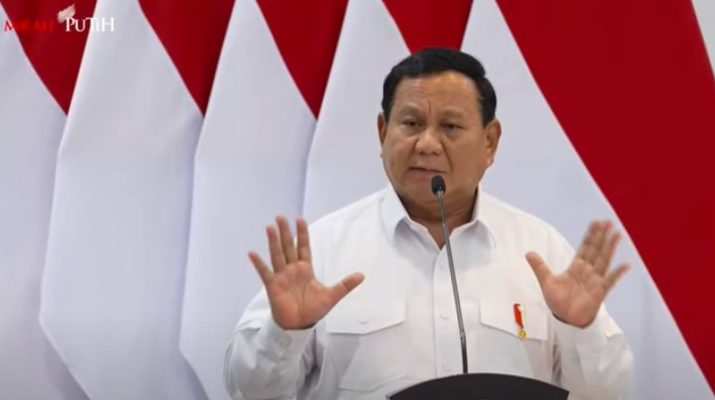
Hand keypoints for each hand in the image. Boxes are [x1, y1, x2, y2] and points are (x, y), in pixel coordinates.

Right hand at [249, 216, 364, 329]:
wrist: (299, 325)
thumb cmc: (313, 310)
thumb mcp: (331, 296)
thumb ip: (345, 285)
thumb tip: (361, 276)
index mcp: (305, 269)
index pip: (303, 247)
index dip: (301, 234)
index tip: (299, 220)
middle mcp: (292, 269)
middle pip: (288, 247)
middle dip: (285, 232)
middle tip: (281, 217)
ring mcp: (281, 276)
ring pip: (277, 255)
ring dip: (273, 242)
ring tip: (269, 228)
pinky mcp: (273, 286)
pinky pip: (265, 272)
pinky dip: (258, 263)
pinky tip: (252, 253)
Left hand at [526, 220, 629, 327]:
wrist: (565, 319)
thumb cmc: (558, 301)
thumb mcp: (546, 282)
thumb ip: (539, 267)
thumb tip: (528, 253)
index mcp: (576, 267)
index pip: (585, 247)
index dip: (590, 235)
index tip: (596, 222)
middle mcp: (588, 271)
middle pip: (596, 249)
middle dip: (602, 236)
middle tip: (608, 221)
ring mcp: (595, 280)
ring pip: (604, 260)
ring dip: (610, 247)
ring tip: (617, 234)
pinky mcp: (600, 292)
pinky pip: (610, 280)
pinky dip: (617, 273)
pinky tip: (625, 265)